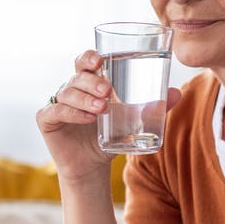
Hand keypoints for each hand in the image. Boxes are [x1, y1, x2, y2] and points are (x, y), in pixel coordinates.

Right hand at [39, 50, 181, 185]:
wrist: (93, 166)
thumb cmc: (111, 136)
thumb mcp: (134, 120)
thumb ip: (153, 106)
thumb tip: (177, 93)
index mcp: (89, 82)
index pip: (85, 61)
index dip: (90, 57)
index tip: (101, 60)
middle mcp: (71, 89)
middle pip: (77, 75)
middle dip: (92, 81)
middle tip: (108, 91)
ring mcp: (57, 103)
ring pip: (67, 92)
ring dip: (84, 98)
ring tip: (101, 108)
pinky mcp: (47, 120)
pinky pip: (55, 111)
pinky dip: (71, 112)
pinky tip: (86, 118)